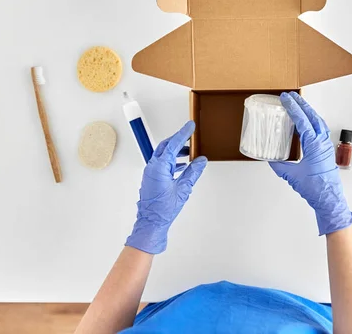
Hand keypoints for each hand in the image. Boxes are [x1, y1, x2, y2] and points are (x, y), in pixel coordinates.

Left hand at [125, 121, 207, 253]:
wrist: (151, 225)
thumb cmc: (162, 210)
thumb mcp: (183, 189)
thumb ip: (192, 172)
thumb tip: (200, 161)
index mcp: (159, 167)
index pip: (172, 144)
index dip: (183, 134)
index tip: (190, 126)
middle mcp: (152, 168)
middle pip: (165, 147)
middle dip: (178, 140)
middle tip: (189, 136)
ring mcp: (151, 174)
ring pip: (163, 155)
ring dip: (175, 151)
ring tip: (189, 152)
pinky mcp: (152, 180)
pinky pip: (162, 164)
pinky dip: (172, 161)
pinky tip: (182, 166)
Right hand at [269, 92, 351, 234]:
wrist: (329, 200)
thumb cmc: (315, 189)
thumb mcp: (293, 176)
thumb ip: (280, 167)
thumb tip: (271, 160)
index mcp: (314, 145)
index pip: (303, 120)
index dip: (293, 108)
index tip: (286, 98)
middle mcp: (322, 142)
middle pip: (313, 117)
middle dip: (301, 105)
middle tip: (291, 96)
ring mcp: (326, 146)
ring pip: (318, 123)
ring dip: (308, 112)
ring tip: (298, 105)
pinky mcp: (326, 152)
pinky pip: (319, 131)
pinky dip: (311, 123)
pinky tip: (304, 125)